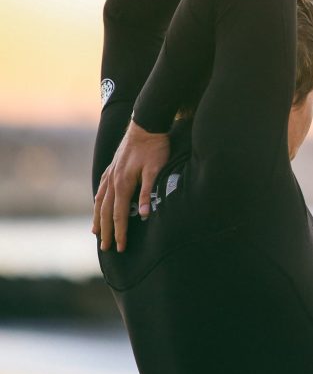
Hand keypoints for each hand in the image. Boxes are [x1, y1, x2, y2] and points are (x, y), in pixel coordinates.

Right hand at [92, 120, 170, 252]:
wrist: (146, 125)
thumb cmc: (155, 147)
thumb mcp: (155, 169)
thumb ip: (147, 191)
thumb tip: (143, 214)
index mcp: (123, 183)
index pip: (120, 214)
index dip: (120, 232)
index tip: (120, 247)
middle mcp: (113, 180)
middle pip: (107, 211)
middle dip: (106, 231)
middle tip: (106, 248)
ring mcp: (110, 173)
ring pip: (100, 201)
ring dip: (98, 218)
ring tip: (96, 233)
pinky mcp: (112, 168)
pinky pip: (101, 189)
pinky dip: (98, 201)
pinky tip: (98, 205)